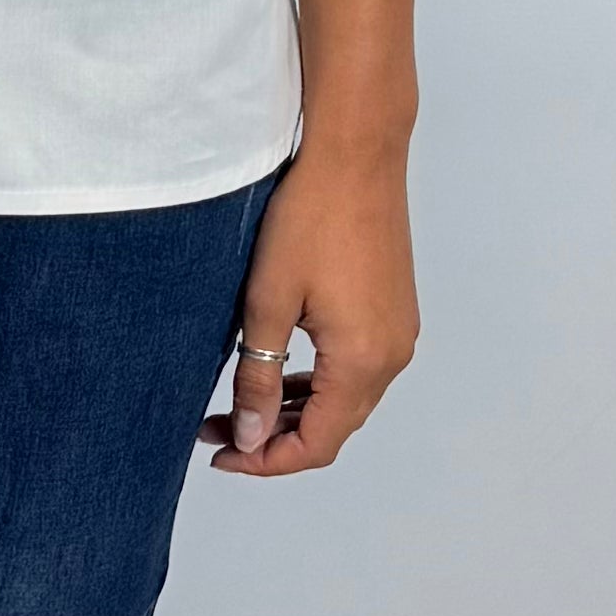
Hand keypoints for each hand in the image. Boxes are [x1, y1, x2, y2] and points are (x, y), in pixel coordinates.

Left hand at [198, 133, 417, 477]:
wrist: (357, 155)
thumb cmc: (309, 218)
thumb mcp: (266, 304)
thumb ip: (257, 378)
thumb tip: (251, 437)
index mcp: (361, 361)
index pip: (316, 444)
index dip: (266, 460)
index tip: (221, 453)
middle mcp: (392, 355)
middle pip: (333, 428)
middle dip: (274, 437)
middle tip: (217, 429)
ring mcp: (398, 333)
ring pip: (345, 400)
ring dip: (295, 411)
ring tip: (239, 404)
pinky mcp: (394, 312)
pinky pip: (356, 369)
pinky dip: (317, 382)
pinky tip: (277, 370)